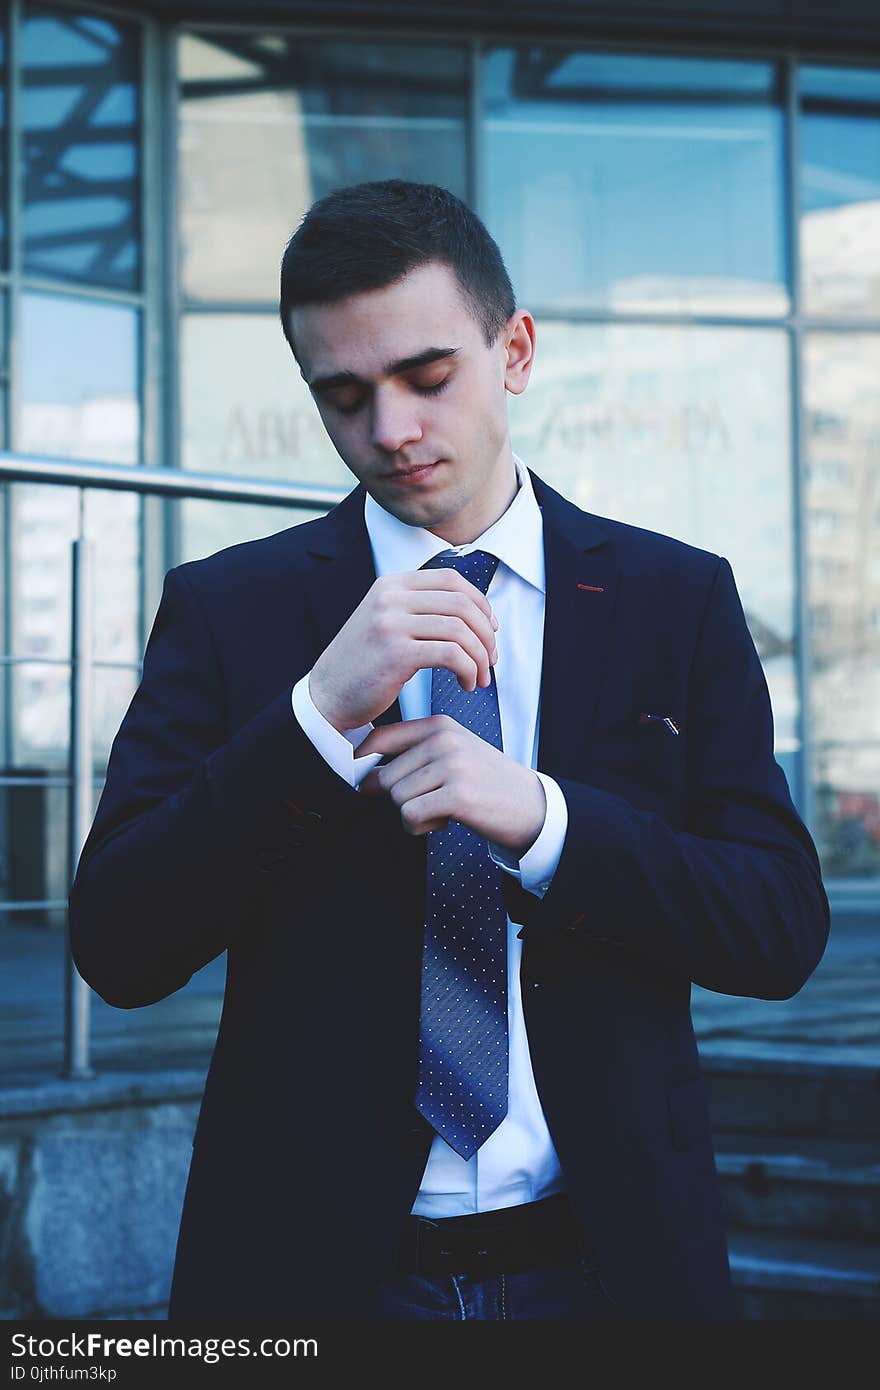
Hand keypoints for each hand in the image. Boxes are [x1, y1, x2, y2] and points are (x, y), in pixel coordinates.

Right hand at [308, 570, 498, 731]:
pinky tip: (466, 684)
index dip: (480, 603)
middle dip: (486, 635)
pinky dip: (468, 670)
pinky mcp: (396, 653)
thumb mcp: (387, 622)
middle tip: (490, 661)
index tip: (490, 630)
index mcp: (391, 584)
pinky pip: (451, 655)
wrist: (327, 696)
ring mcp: (391, 623)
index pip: (452, 579)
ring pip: (460, 630)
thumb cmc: (364, 665)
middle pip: (462, 604)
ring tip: (479, 679)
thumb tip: (474, 611)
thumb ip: (420, 609)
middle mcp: (390, 597)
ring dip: (480, 658)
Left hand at [356, 714, 546, 854]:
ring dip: (412, 815)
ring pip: (396, 798)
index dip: (363, 765)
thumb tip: (364, 778)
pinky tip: (443, 822)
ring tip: (440, 810)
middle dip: (399, 799)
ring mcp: (451, 765)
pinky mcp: (457, 794)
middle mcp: (444, 740)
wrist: (530, 805)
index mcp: (439, 725)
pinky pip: (409, 815)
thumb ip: (412, 757)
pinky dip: (419, 827)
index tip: (369, 783)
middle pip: (384, 777)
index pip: (379, 739)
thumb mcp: (451, 756)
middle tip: (428, 802)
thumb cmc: (485, 783)